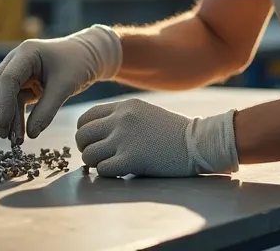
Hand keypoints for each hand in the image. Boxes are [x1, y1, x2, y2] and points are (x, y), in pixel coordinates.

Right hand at [0, 25, 122, 143]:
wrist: (89, 56)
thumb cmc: (79, 64)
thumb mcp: (65, 86)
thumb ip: (47, 110)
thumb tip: (31, 134)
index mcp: (27, 52)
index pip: (7, 78)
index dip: (3, 103)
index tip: (5, 125)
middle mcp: (18, 59)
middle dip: (1, 112)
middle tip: (6, 136)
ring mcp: (19, 70)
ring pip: (5, 95)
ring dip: (9, 117)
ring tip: (16, 140)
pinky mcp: (24, 81)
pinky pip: (15, 100)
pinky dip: (17, 116)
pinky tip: (21, 132)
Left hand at [74, 98, 238, 177]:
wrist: (198, 143)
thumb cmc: (173, 132)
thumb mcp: (145, 112)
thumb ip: (121, 117)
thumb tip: (97, 134)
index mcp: (124, 106)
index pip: (86, 118)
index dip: (85, 133)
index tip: (94, 142)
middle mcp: (120, 120)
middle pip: (82, 136)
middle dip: (85, 149)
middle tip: (97, 157)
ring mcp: (124, 139)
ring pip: (88, 154)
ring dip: (95, 163)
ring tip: (109, 165)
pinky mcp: (131, 159)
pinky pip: (103, 169)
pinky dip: (108, 173)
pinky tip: (120, 172)